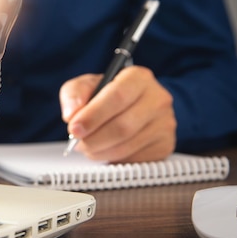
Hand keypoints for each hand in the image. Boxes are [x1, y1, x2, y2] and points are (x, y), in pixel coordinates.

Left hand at [59, 66, 175, 161]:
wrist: (135, 105)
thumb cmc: (108, 94)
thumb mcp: (87, 85)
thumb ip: (74, 94)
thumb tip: (71, 114)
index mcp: (138, 77)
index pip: (117, 96)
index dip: (93, 115)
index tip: (73, 128)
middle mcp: (157, 99)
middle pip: (122, 126)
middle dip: (93, 139)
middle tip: (76, 142)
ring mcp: (165, 124)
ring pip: (126, 146)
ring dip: (99, 151)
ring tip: (87, 146)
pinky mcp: (165, 145)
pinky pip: (134, 160)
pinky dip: (112, 159)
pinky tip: (105, 150)